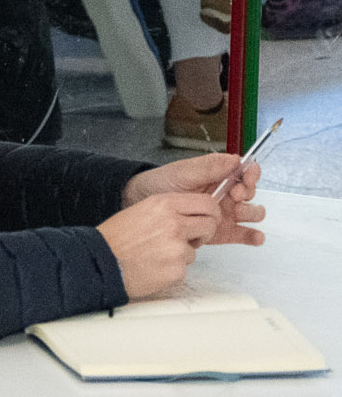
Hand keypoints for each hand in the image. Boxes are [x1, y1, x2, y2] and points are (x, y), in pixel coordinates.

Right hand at [97, 194, 223, 298]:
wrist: (101, 262)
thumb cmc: (116, 239)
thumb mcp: (141, 211)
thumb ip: (168, 210)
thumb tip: (192, 214)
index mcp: (164, 204)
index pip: (206, 203)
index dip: (211, 212)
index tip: (208, 218)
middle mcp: (174, 223)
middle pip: (210, 224)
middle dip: (203, 233)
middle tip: (189, 238)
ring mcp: (177, 247)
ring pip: (196, 249)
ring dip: (182, 253)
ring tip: (157, 254)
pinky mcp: (177, 269)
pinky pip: (184, 268)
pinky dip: (172, 269)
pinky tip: (154, 265)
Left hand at [124, 153, 264, 246]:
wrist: (141, 203)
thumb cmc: (162, 183)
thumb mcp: (183, 171)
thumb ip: (209, 167)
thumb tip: (236, 159)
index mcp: (219, 176)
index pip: (245, 173)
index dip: (250, 175)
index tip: (245, 178)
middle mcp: (226, 194)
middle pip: (250, 193)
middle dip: (247, 193)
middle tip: (234, 196)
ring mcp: (225, 213)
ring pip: (250, 213)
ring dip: (251, 212)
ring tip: (237, 212)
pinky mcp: (221, 232)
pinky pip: (243, 234)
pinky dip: (252, 236)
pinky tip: (255, 236)